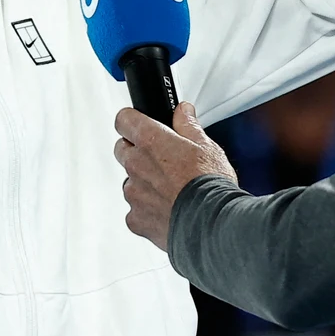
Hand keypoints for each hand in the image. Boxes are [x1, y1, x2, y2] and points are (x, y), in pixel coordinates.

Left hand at [114, 102, 236, 251]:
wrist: (212, 224)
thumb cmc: (210, 185)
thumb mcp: (207, 146)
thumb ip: (188, 125)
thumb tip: (183, 111)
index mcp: (151, 141)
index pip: (125, 120)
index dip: (132, 120)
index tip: (138, 123)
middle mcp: (136, 165)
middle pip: (122, 149)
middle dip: (136, 150)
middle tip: (160, 159)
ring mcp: (133, 193)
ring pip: (130, 182)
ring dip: (143, 182)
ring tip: (170, 190)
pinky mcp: (136, 219)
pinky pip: (135, 211)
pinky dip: (147, 210)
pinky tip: (169, 210)